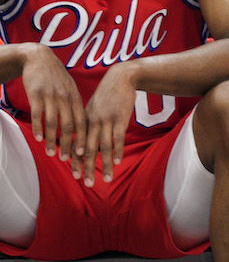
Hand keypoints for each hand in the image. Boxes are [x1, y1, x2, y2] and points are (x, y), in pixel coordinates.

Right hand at [19, 44, 85, 168]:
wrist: (40, 58)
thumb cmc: (56, 77)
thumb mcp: (70, 89)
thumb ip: (75, 106)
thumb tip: (82, 125)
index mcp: (76, 99)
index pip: (82, 122)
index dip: (83, 138)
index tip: (83, 154)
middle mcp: (66, 98)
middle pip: (70, 126)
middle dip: (69, 144)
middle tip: (68, 160)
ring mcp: (51, 96)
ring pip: (53, 123)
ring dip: (52, 140)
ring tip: (52, 154)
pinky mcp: (36, 94)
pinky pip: (38, 114)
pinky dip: (38, 128)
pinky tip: (38, 139)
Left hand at [81, 64, 137, 186]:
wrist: (121, 77)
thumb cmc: (108, 95)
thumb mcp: (94, 108)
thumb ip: (90, 124)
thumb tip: (87, 139)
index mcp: (84, 121)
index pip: (78, 145)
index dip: (76, 161)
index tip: (76, 176)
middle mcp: (92, 122)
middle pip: (88, 150)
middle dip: (87, 168)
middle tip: (88, 184)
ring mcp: (106, 120)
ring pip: (103, 146)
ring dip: (104, 164)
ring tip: (106, 179)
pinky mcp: (120, 118)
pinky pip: (117, 137)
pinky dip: (117, 150)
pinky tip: (117, 162)